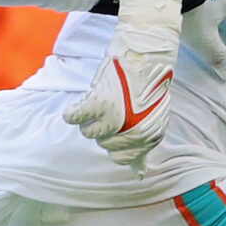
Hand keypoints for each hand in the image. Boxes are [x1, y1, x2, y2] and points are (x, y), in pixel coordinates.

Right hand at [65, 0, 178, 164]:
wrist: (147, 51)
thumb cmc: (148, 83)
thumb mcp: (152, 118)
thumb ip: (143, 146)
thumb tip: (140, 174)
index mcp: (150, 137)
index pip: (122, 159)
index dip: (116, 143)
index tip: (119, 125)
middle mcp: (134, 132)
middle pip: (103, 145)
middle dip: (104, 128)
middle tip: (113, 107)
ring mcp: (115, 119)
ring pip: (88, 133)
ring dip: (90, 118)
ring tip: (101, 99)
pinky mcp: (99, 102)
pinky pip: (75, 118)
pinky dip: (73, 113)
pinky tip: (76, 108)